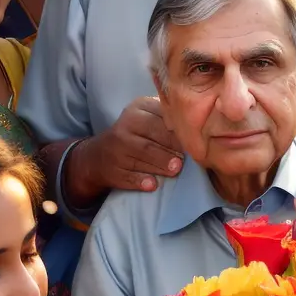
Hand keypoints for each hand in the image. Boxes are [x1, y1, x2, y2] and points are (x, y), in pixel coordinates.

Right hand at [69, 97, 183, 198]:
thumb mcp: (147, 116)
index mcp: (136, 110)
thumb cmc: (135, 134)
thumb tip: (197, 127)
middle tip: (185, 159)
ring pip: (140, 157)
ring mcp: (115, 151)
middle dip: (170, 149)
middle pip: (150, 138)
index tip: (194, 141)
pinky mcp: (112, 171)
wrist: (98, 156)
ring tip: (176, 170)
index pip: (159, 118)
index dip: (178, 131)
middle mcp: (123, 128)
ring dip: (160, 165)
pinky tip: (153, 184)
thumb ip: (167, 117)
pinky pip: (127, 176)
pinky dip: (140, 181)